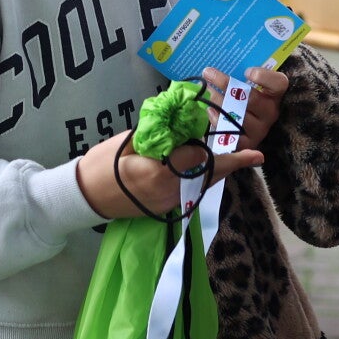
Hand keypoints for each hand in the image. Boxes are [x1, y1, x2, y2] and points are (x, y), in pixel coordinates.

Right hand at [75, 99, 264, 221]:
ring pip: (201, 184)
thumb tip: (186, 128)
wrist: (84, 196)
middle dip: (229, 164)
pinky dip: (200, 177)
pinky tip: (206, 165)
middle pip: (208, 176)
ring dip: (217, 170)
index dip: (226, 154)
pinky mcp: (165, 209)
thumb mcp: (131, 142)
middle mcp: (170, 192)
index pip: (200, 160)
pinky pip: (190, 191)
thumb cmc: (102, 163)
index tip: (255, 154)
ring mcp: (168, 203)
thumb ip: (161, 137)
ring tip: (236, 156)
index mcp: (161, 173)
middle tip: (253, 154)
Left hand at [198, 65, 290, 151]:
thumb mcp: (249, 85)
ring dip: (219, 101)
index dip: (264, 77)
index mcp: (275, 94)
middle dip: (226, 84)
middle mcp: (270, 112)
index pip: (279, 84)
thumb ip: (241, 76)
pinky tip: (209, 110)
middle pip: (251, 98)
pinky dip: (217, 120)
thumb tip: (217, 66)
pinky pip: (231, 133)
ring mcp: (260, 129)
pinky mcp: (247, 143)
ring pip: (238, 115)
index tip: (247, 71)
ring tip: (207, 92)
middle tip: (208, 73)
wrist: (245, 126)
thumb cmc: (245, 98)